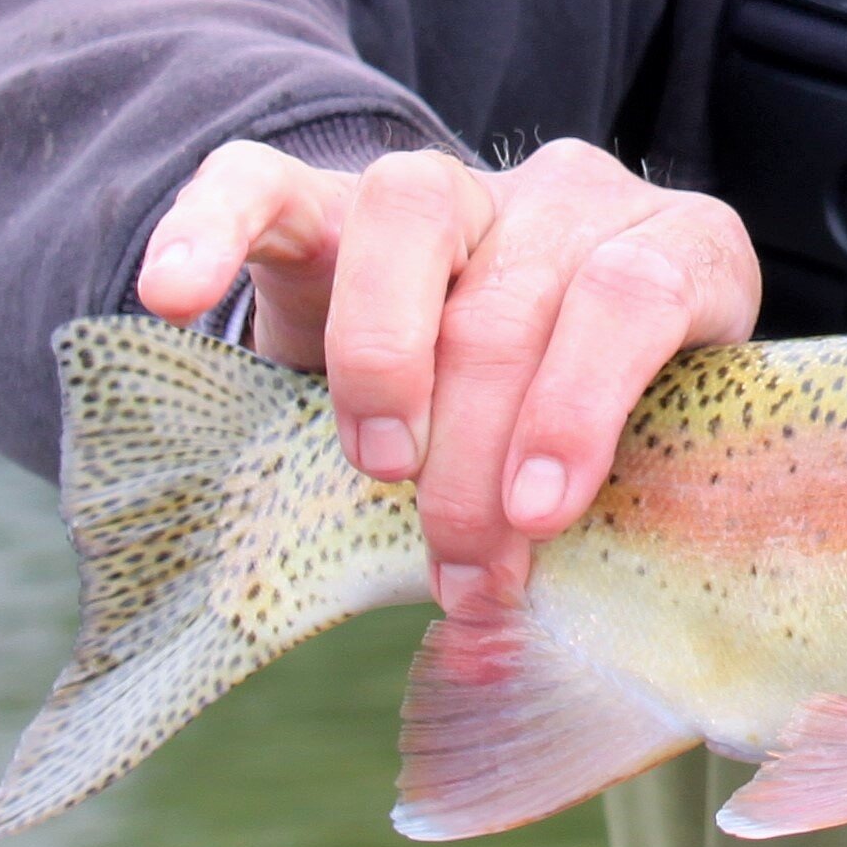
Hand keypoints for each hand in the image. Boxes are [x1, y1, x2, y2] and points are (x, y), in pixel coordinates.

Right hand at [134, 135, 757, 616]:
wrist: (520, 340)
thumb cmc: (580, 432)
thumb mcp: (625, 470)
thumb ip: (578, 541)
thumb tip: (482, 666)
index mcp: (676, 250)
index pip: (636, 294)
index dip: (579, 408)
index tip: (539, 519)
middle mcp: (573, 197)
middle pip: (512, 301)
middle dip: (474, 458)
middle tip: (460, 572)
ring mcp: (458, 184)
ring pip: (411, 214)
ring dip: (384, 359)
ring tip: (380, 469)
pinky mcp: (336, 191)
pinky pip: (264, 180)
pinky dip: (210, 229)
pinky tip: (170, 295)